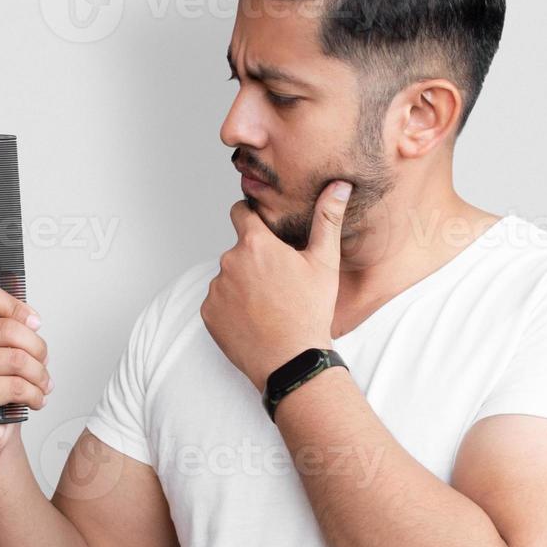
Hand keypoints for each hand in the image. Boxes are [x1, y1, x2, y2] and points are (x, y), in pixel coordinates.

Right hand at [0, 284, 51, 458]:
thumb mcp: (6, 349)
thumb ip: (15, 327)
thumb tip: (31, 319)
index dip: (15, 306)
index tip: (33, 322)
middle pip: (9, 329)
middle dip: (38, 349)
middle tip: (42, 362)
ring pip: (17, 360)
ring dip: (40, 376)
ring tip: (40, 384)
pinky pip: (16, 386)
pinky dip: (35, 395)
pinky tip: (34, 399)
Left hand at [201, 180, 350, 391]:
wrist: (292, 361)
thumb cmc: (310, 312)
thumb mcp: (324, 263)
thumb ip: (326, 219)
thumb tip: (338, 186)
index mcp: (255, 243)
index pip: (240, 212)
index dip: (251, 217)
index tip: (263, 230)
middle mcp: (229, 261)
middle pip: (238, 250)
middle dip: (254, 260)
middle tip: (278, 282)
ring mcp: (216, 288)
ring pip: (228, 277)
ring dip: (243, 284)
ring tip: (268, 305)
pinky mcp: (208, 313)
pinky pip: (218, 301)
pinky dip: (232, 307)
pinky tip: (254, 319)